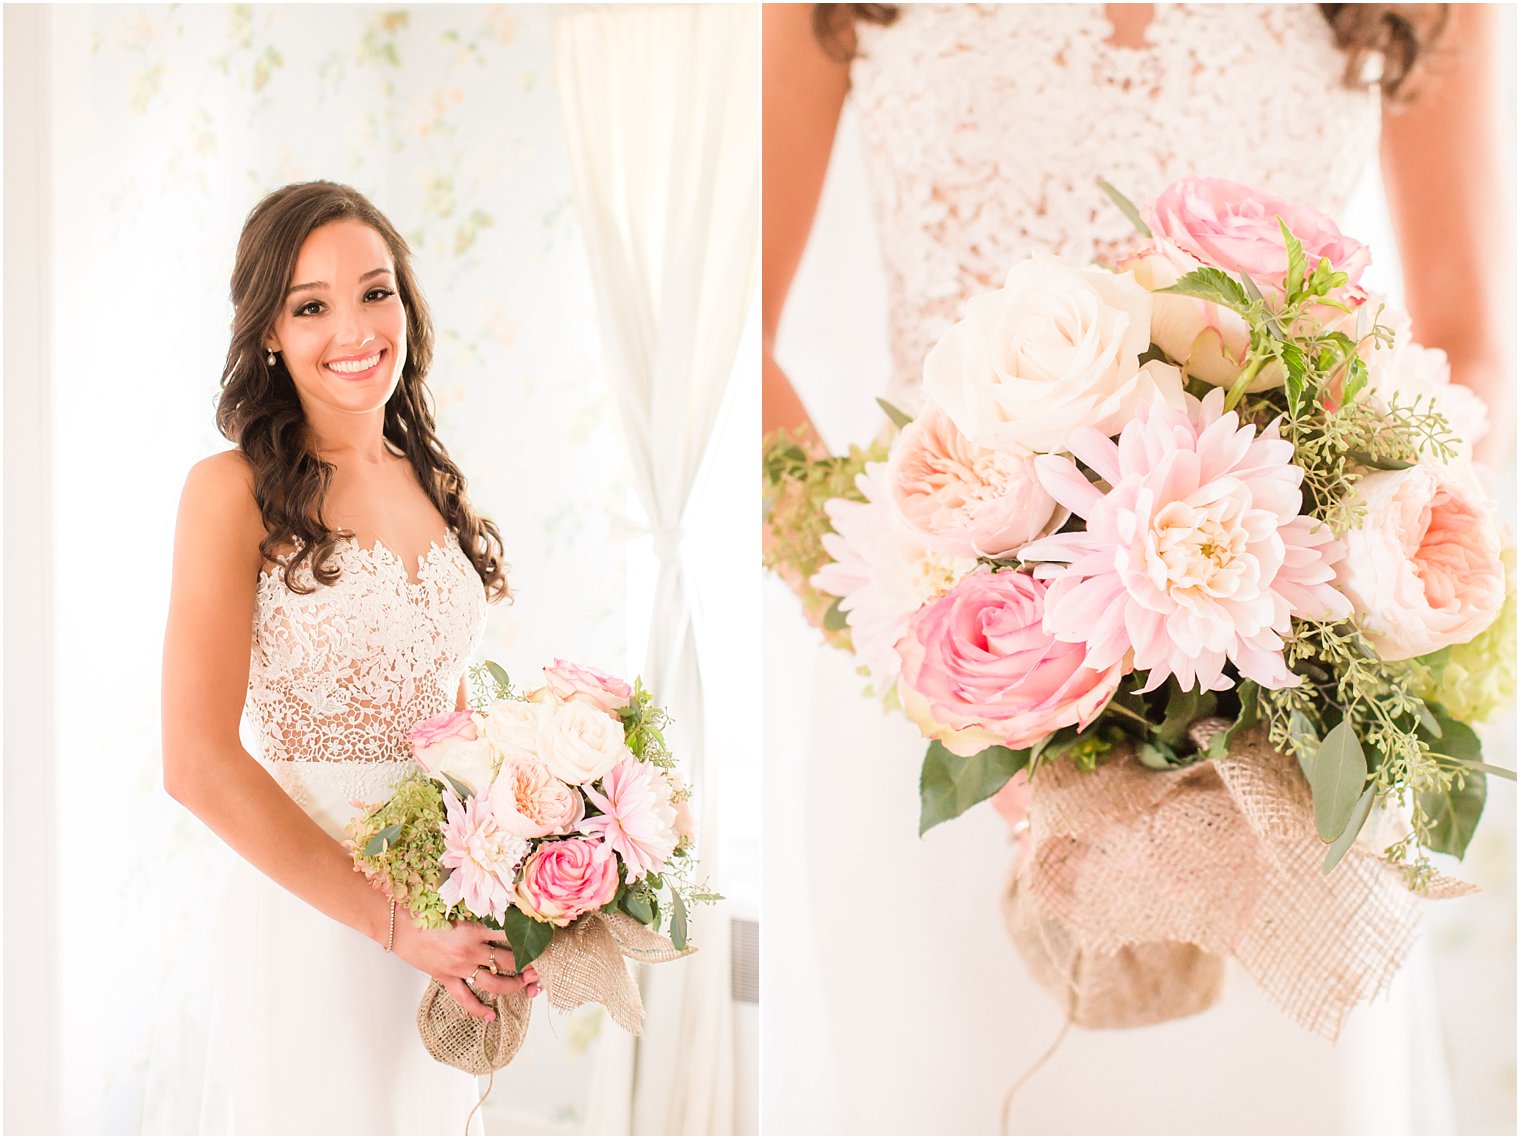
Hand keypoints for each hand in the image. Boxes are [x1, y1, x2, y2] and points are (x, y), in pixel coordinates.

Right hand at [391, 912, 542, 1020]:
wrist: (398, 926)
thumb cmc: (425, 911)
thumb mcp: (455, 906)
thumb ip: (477, 908)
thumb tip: (496, 902)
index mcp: (475, 930)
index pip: (509, 935)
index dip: (526, 937)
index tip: (539, 938)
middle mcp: (471, 951)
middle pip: (508, 960)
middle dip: (527, 965)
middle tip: (539, 967)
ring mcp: (460, 968)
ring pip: (494, 982)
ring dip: (514, 985)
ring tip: (528, 986)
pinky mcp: (447, 979)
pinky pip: (466, 999)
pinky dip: (479, 1009)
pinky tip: (492, 1016)